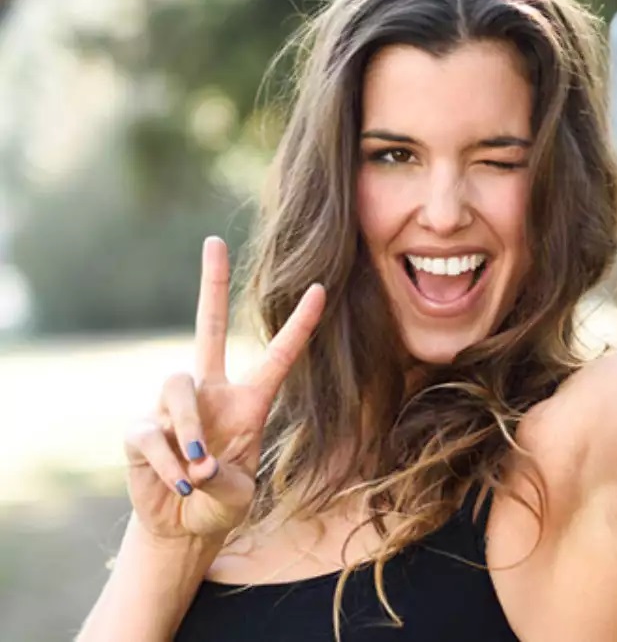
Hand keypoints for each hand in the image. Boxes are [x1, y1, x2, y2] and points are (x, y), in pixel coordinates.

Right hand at [123, 237, 325, 540]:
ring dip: (191, 429)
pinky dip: (168, 463)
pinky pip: (153, 432)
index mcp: (249, 403)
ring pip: (179, 389)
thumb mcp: (237, 497)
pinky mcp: (142, 428)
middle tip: (214, 241)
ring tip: (199, 470)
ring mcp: (173, 407)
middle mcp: (212, 393)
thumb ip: (225, 480)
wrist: (182, 528)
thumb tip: (198, 461)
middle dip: (211, 285)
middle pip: (209, 327)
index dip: (300, 326)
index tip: (322, 290)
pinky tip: (178, 482)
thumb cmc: (220, 505)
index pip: (278, 357)